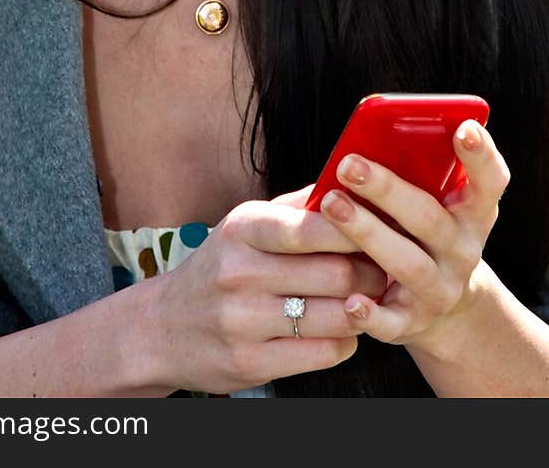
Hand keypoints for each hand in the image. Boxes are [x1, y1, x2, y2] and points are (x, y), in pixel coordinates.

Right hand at [143, 186, 386, 394]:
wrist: (163, 328)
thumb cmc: (221, 267)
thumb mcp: (246, 225)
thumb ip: (298, 205)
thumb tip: (353, 184)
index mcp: (243, 229)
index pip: (314, 226)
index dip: (358, 229)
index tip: (383, 229)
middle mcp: (239, 273)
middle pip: (337, 274)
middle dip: (373, 272)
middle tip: (386, 270)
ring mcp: (243, 322)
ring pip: (337, 316)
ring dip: (364, 309)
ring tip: (369, 299)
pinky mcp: (250, 364)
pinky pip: (324, 353)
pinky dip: (345, 341)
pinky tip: (340, 329)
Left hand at [316, 122, 509, 356]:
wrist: (442, 304)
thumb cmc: (423, 230)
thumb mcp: (433, 200)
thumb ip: (414, 173)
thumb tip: (363, 141)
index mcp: (473, 211)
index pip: (490, 180)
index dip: (480, 154)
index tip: (462, 127)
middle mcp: (463, 251)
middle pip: (429, 218)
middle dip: (388, 189)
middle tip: (348, 163)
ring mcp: (440, 289)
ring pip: (408, 263)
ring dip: (368, 232)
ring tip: (331, 204)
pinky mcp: (412, 323)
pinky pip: (391, 322)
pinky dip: (371, 314)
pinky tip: (350, 301)